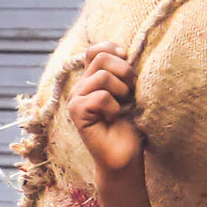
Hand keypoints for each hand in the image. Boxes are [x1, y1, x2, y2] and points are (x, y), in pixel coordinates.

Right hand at [67, 41, 143, 176]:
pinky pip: (100, 96)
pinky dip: (114, 106)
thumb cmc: (129, 126)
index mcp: (92, 78)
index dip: (113, 50)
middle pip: (101, 58)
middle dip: (125, 72)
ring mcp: (75, 97)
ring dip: (121, 90)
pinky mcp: (75, 111)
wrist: (125, 157)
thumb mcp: (129, 93)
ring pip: (102, 76)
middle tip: (131, 92)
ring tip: (123, 105)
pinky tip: (114, 117)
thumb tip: (124, 51)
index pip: (95, 50)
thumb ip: (122, 72)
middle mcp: (81, 85)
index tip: (128, 63)